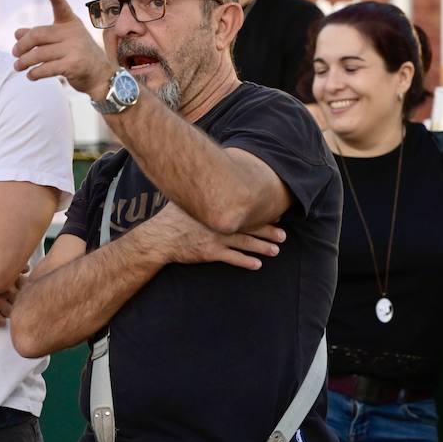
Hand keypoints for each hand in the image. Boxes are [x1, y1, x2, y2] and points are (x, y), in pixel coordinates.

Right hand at [0, 271, 24, 327]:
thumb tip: (28, 269)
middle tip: (3, 298)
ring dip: (7, 311)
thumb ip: (12, 266)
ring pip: (11, 313)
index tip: (11, 288)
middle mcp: (6, 289)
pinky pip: (1, 322)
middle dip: (15, 301)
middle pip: (19, 301)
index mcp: (8, 276)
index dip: (20, 289)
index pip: (25, 287)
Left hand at [11, 0, 113, 99]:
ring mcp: (74, 49)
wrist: (99, 74)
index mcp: (70, 23)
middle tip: (14, 53)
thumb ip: (40, 36)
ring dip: (24, 62)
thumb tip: (17, 33)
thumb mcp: (61, 40)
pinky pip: (47, 68)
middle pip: (38, 35)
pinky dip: (35, 73)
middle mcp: (73, 33)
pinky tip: (31, 75)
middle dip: (22, 45)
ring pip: (40, 54)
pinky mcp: (73, 65)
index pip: (62, 9)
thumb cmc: (77, 54)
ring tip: (18, 66)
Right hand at [135, 203, 283, 269]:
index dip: (260, 214)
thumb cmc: (171, 218)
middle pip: (249, 227)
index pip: (243, 210)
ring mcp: (215, 238)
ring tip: (276, 251)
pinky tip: (257, 264)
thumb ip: (200, 193)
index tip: (275, 216)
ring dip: (262, 247)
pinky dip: (246, 261)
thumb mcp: (186, 200)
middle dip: (268, 231)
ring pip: (244, 243)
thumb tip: (206, 177)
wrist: (159, 238)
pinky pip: (232, 258)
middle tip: (283, 235)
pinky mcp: (209, 253)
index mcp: (216, 210)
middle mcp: (219, 223)